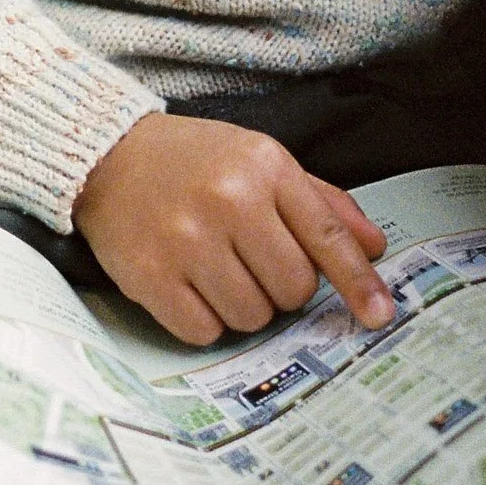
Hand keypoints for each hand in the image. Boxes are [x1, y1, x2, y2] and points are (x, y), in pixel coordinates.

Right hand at [73, 112, 391, 346]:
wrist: (106, 153)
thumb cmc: (191, 160)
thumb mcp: (259, 160)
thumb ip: (320, 203)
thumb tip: (373, 248)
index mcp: (264, 168)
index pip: (327, 238)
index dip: (358, 283)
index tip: (379, 315)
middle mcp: (228, 200)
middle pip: (293, 289)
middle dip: (280, 287)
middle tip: (250, 261)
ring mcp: (187, 239)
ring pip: (252, 316)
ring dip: (242, 305)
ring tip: (215, 268)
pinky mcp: (151, 275)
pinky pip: (205, 331)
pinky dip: (203, 318)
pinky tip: (188, 284)